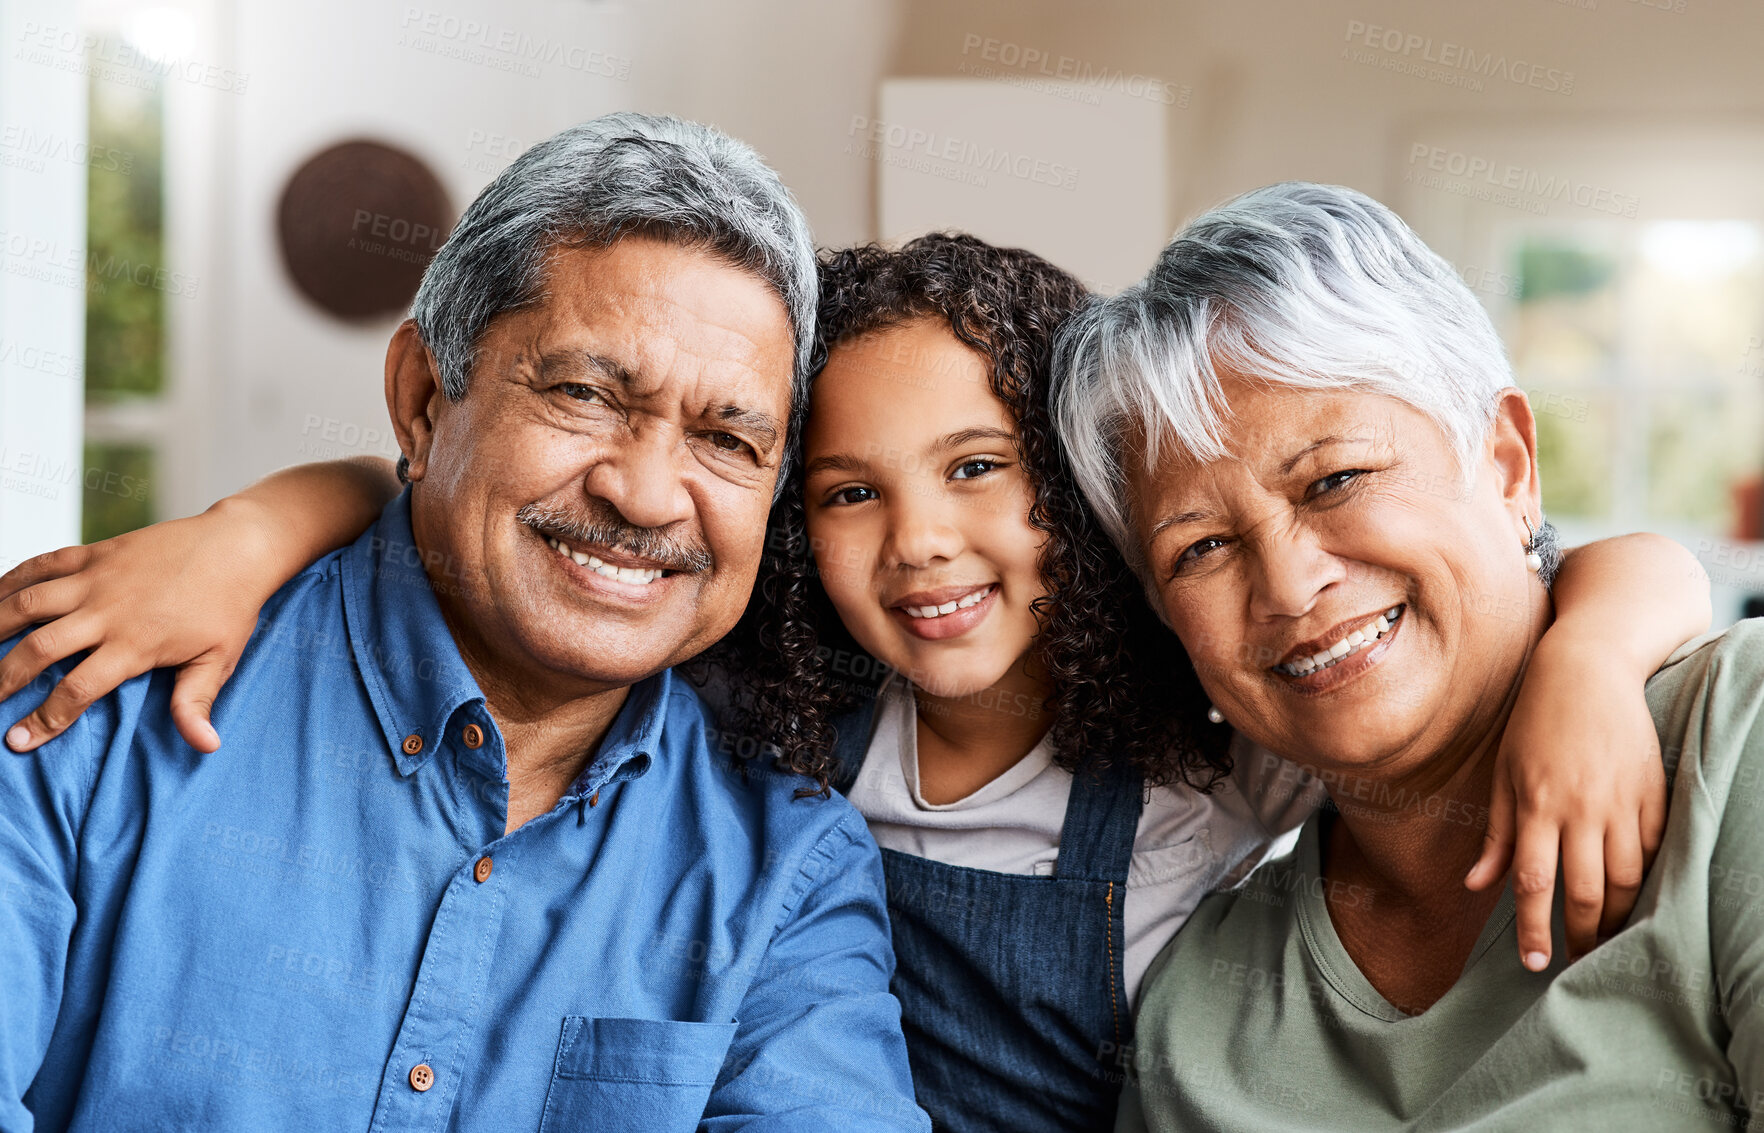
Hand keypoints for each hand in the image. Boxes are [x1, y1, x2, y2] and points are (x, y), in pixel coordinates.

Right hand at [0, 501, 275, 752]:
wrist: (238, 546)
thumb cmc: (230, 607)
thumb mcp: (219, 660)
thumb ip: (197, 703)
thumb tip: (206, 747)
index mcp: (135, 644)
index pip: (78, 689)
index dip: (44, 719)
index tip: (17, 741)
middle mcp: (108, 611)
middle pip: (39, 649)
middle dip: (4, 679)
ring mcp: (97, 578)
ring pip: (28, 603)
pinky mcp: (94, 553)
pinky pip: (41, 565)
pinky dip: (9, 580)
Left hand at [1465, 632, 1667, 968]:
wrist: (1586, 670)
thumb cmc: (1534, 723)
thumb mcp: (1503, 774)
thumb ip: (1494, 834)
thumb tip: (1474, 885)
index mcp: (1537, 805)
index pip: (1534, 883)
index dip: (1535, 929)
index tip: (1536, 964)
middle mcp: (1581, 809)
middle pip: (1585, 892)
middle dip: (1580, 936)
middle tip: (1576, 964)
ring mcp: (1622, 802)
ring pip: (1627, 879)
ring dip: (1617, 917)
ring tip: (1605, 939)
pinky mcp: (1654, 792)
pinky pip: (1655, 850)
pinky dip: (1647, 879)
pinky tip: (1634, 897)